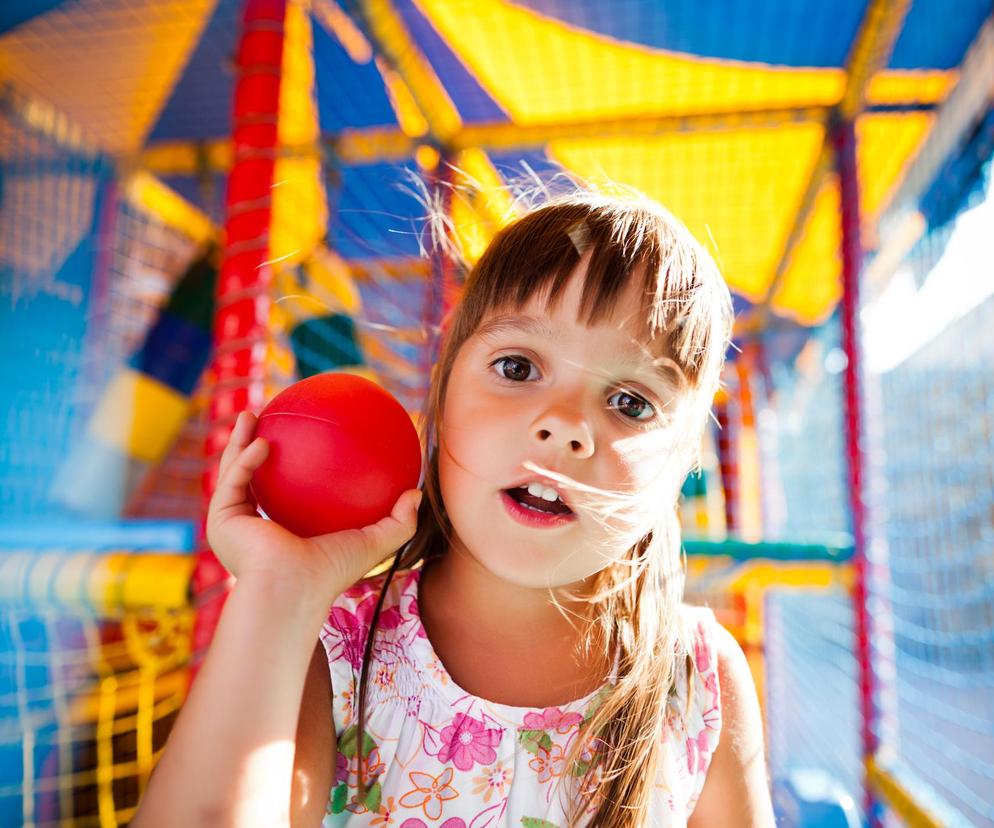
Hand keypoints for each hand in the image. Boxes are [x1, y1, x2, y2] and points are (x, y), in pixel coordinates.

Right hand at [206, 411, 421, 601]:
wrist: (293, 589)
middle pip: (251, 478)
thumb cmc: (331, 571)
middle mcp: (253, 529)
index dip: (287, 468)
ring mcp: (233, 524)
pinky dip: (246, 459)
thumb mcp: (373, 542)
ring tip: (251, 413)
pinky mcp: (220, 520)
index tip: (300, 439)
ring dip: (238, 441)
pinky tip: (262, 440)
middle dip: (254, 445)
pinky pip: (234, 480)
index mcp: (281, 534)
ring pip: (232, 472)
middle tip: (270, 419)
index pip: (282, 496)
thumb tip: (416, 494)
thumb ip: (398, 521)